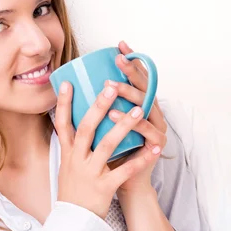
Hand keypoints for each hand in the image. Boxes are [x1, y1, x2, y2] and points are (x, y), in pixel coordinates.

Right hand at [54, 76, 160, 220]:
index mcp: (68, 153)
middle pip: (86, 128)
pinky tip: (154, 149)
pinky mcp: (104, 188)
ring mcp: (90, 173)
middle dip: (99, 106)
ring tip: (139, 110)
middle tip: (111, 87)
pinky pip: (125, 172)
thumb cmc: (73, 191)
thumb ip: (73, 145)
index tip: (67, 82)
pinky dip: (140, 160)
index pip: (62, 124)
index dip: (63, 103)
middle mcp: (76, 160)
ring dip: (124, 126)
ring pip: (107, 146)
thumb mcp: (66, 166)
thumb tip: (76, 121)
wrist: (73, 223)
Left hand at [105, 40, 166, 198]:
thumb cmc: (112, 155)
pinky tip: (115, 115)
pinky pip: (146, 132)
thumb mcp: (103, 128)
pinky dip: (132, 123)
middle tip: (118, 60)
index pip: (138, 79)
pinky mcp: (157, 147)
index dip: (131, 62)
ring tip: (111, 87)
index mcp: (141, 107)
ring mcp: (157, 130)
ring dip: (129, 95)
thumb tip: (73, 85)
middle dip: (131, 72)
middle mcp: (153, 115)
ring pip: (146, 107)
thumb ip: (98, 109)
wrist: (126, 185)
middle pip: (145, 88)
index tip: (119, 45)